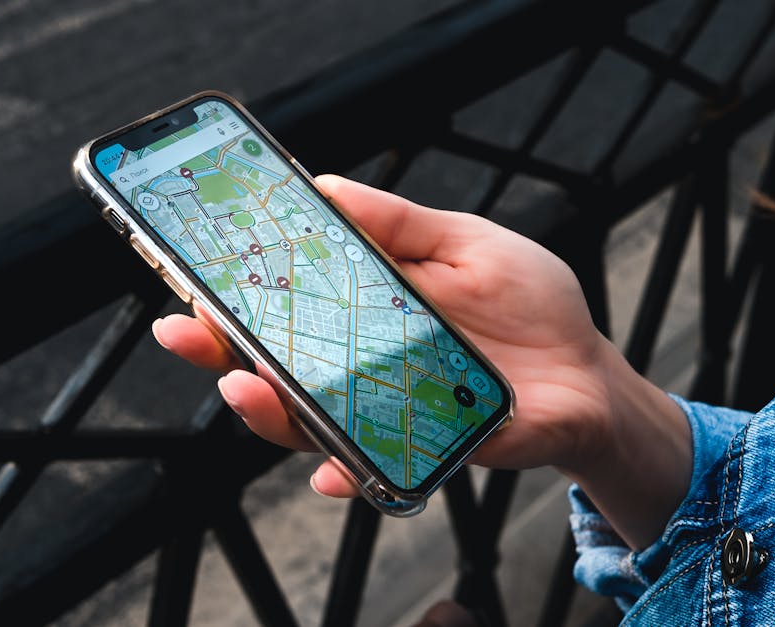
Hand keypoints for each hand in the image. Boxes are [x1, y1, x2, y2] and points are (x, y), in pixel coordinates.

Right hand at [153, 175, 690, 547]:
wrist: (587, 375)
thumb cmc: (530, 305)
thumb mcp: (468, 245)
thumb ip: (401, 224)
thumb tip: (325, 187)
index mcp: (364, 307)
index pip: (285, 299)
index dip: (235, 290)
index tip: (192, 272)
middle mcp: (360, 362)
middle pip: (275, 363)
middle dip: (222, 350)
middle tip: (186, 332)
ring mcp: (383, 412)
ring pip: (307, 420)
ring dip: (269, 410)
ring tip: (245, 386)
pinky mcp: (418, 452)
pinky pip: (371, 471)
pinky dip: (345, 476)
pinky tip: (330, 473)